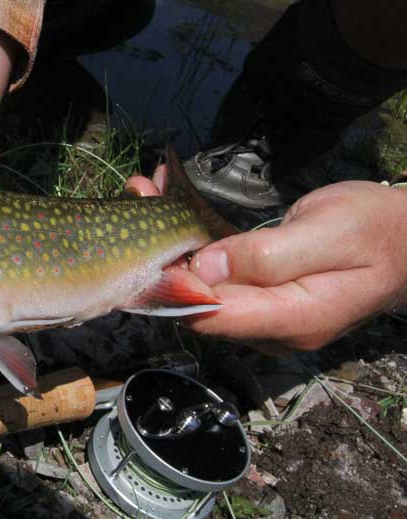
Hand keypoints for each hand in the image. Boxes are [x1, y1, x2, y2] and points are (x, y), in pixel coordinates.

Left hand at [126, 173, 406, 352]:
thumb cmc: (377, 229)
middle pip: (199, 303)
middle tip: (141, 193)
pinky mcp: (264, 299)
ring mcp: (268, 317)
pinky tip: (177, 203)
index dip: (173, 284)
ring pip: (203, 288)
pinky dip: (194, 243)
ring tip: (150, 189)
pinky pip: (219, 277)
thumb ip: (265, 256)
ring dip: (174, 243)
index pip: (212, 317)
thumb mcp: (327, 233)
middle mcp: (273, 328)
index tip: (149, 239)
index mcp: (294, 320)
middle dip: (163, 254)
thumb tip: (203, 270)